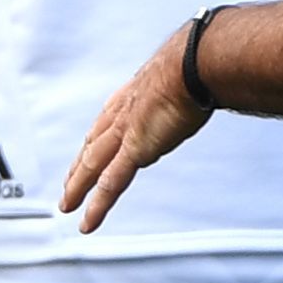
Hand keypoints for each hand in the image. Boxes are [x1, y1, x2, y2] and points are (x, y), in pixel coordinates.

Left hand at [62, 23, 212, 234]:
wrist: (193, 62)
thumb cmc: (197, 61)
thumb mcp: (189, 73)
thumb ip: (194, 82)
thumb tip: (214, 78)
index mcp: (134, 94)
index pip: (107, 121)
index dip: (96, 137)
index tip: (88, 147)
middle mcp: (122, 113)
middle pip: (93, 145)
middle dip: (79, 166)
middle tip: (69, 182)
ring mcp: (125, 133)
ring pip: (92, 166)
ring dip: (78, 188)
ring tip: (68, 205)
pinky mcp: (134, 150)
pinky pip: (110, 184)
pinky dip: (97, 205)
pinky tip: (87, 221)